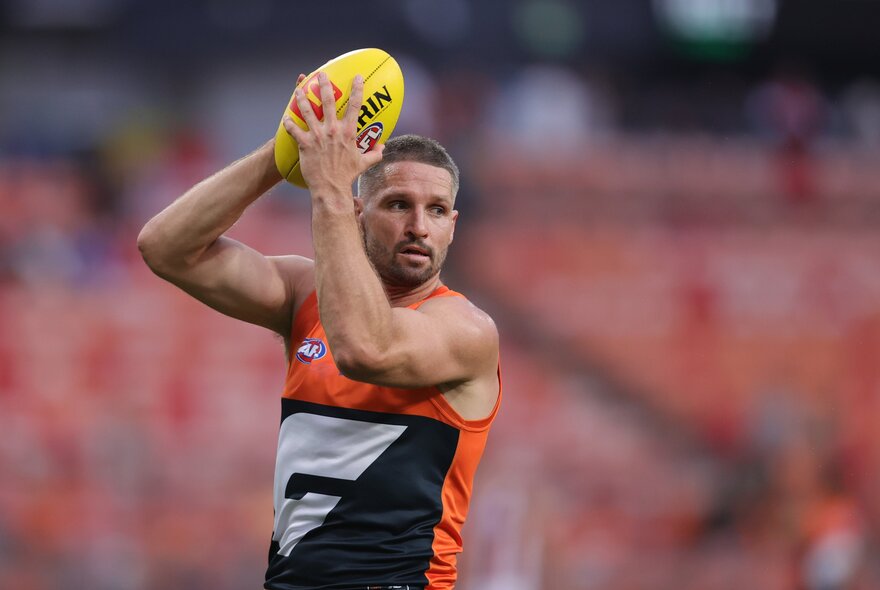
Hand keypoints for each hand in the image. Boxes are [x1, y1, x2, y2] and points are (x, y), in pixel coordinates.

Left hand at [282, 72, 383, 196]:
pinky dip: (289, 123)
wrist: (331, 188)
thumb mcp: (364, 163)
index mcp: (348, 132)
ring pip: (307, 110)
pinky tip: (286, 118)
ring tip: (298, 89)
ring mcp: (317, 136)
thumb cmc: (348, 176)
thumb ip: (375, 153)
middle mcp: (332, 130)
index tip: (357, 77)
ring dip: (302, 98)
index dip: (357, 89)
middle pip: (328, 101)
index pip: (355, 106)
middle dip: (325, 84)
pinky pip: (294, 129)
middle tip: (321, 74)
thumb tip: (383, 147)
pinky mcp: (304, 144)